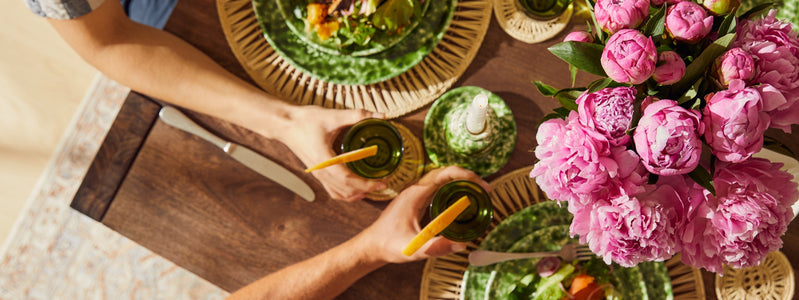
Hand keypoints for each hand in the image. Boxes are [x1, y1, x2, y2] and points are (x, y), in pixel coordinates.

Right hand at [280, 105, 387, 201]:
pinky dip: (346, 193)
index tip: (382, 182)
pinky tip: (356, 189)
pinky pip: (332, 190)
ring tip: (373, 187)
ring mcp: (318, 174)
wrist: (285, 124)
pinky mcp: (317, 173)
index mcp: (325, 160)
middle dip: (367, 189)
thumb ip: (357, 115)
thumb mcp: (333, 116)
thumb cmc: (305, 120)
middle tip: (384, 183)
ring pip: (339, 193)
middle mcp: (321, 172)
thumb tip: (380, 115)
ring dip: (357, 193)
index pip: (348, 180)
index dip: (367, 183)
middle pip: (346, 190)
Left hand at [355, 166, 490, 263]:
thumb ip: (435, 247)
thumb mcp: (413, 248)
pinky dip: (452, 188)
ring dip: (460, 181)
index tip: (481, 184)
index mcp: (415, 194)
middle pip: (445, 173)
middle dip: (467, 177)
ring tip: (479, 192)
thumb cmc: (388, 244)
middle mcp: (416, 189)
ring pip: (441, 178)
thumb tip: (462, 244)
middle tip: (485, 189)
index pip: (443, 174)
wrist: (372, 245)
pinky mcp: (416, 200)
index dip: (464, 175)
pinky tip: (462, 199)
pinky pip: (437, 187)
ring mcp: (415, 193)